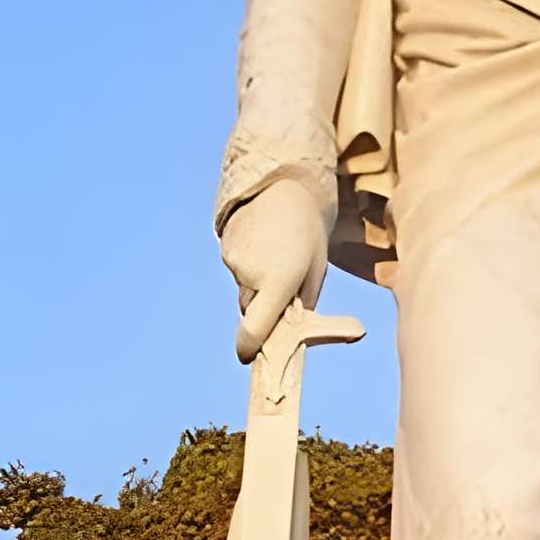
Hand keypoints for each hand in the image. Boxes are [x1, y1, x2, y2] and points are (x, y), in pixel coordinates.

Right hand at [220, 174, 331, 362]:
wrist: (283, 182)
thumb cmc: (309, 231)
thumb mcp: (315, 270)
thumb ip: (301, 305)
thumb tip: (289, 333)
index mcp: (279, 282)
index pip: (255, 329)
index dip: (250, 347)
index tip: (249, 357)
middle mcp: (251, 274)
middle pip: (252, 311)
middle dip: (265, 310)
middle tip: (285, 289)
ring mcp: (234, 260)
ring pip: (244, 289)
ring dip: (258, 285)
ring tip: (278, 255)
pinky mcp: (225, 247)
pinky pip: (237, 270)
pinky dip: (249, 266)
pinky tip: (265, 244)